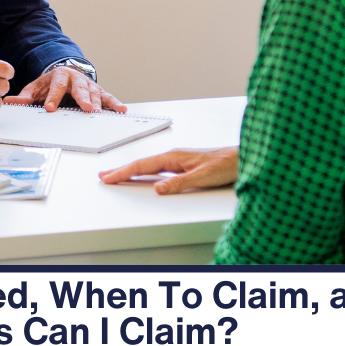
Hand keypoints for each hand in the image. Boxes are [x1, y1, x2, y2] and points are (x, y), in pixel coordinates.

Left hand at [4, 66, 126, 113]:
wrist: (64, 74)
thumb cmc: (49, 84)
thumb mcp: (35, 88)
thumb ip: (25, 96)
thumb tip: (8, 101)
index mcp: (59, 76)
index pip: (56, 87)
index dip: (53, 97)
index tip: (50, 108)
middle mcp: (76, 78)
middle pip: (80, 88)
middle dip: (83, 98)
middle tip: (86, 108)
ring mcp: (89, 84)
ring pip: (95, 93)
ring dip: (99, 103)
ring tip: (100, 113)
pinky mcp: (98, 91)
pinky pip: (108, 97)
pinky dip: (115, 103)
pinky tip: (122, 110)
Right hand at [99, 147, 237, 193]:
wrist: (241, 159)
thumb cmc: (225, 165)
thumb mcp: (202, 178)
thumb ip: (178, 184)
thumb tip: (157, 189)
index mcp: (173, 157)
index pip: (142, 166)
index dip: (123, 173)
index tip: (108, 178)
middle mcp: (173, 156)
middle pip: (141, 164)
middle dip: (121, 170)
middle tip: (103, 176)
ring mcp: (177, 159)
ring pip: (148, 165)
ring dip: (131, 170)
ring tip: (116, 175)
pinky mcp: (183, 164)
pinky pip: (157, 167)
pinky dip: (144, 171)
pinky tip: (142, 175)